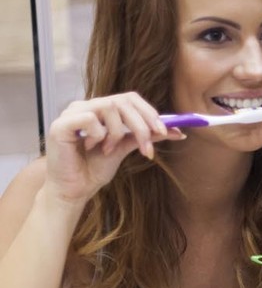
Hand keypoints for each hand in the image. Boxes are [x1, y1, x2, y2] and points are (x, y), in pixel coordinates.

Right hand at [43, 93, 185, 205]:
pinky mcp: (60, 124)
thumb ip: (145, 136)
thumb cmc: (94, 168)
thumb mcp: (125, 148)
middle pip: (122, 101)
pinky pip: (89, 118)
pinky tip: (92, 147)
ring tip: (109, 150)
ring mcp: (71, 113)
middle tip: (147, 147)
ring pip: (108, 106)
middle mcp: (85, 106)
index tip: (165, 132)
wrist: (74, 190)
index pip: (129, 98)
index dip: (149, 112)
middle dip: (141, 124)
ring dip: (117, 132)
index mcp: (100, 109)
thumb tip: (176, 131)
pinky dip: (98, 134)